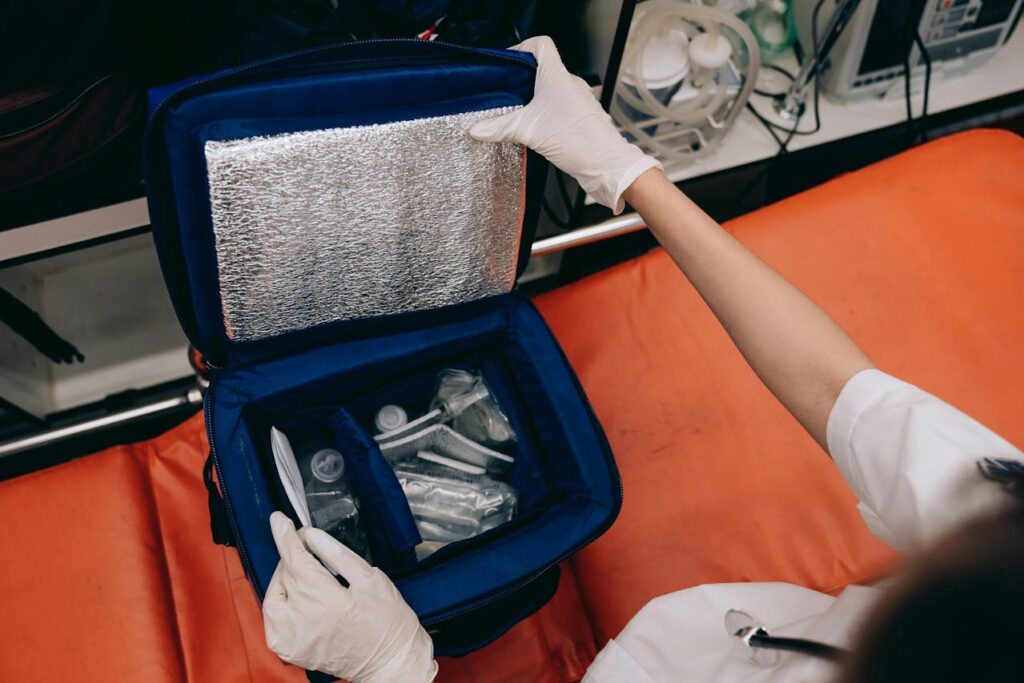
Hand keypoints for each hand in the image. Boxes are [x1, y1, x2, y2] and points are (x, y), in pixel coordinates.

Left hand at [262, 512, 437, 682]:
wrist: (391, 661)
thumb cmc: (388, 621)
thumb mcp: (369, 578)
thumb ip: (336, 554)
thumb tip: (310, 536)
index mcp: (325, 600)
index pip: (295, 558)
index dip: (285, 536)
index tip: (279, 520)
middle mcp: (303, 621)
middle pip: (285, 575)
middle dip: (294, 557)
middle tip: (310, 549)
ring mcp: (293, 639)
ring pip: (274, 596)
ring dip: (285, 580)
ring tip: (305, 574)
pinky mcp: (290, 651)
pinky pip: (273, 620)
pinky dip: (280, 604)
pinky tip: (297, 598)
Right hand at [469, 35, 660, 213]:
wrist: (606, 165)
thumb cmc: (578, 141)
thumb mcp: (529, 132)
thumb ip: (500, 128)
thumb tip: (477, 129)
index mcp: (557, 76)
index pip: (541, 45)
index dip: (522, 48)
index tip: (507, 63)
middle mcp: (570, 84)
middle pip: (542, 69)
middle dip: (522, 80)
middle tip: (505, 93)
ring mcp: (577, 101)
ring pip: (551, 90)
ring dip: (534, 98)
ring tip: (517, 113)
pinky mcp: (580, 117)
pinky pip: (559, 107)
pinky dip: (546, 113)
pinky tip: (536, 128)